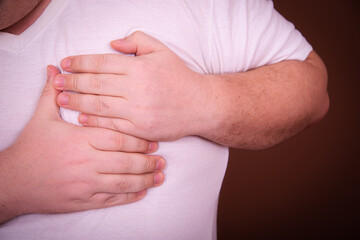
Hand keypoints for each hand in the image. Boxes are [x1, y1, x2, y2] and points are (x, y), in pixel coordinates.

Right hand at [0, 66, 164, 223]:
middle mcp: (87, 163)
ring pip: (123, 183)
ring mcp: (86, 184)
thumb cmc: (31, 148)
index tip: (152, 142)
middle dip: (147, 162)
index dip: (138, 141)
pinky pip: (112, 200)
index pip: (118, 139)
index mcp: (81, 140)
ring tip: (159, 176)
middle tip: (162, 160)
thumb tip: (53, 68)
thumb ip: (52, 94)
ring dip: (145, 180)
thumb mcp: (41, 118)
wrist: (14, 181)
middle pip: (126, 162)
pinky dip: (129, 197)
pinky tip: (142, 192)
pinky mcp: (83, 201)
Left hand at [54, 31, 208, 140]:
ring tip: (60, 99)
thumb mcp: (161, 51)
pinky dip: (94, 122)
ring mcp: (138, 111)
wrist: (200, 106)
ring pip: (99, 106)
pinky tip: (80, 118)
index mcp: (140, 68)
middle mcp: (137, 89)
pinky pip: (112, 125)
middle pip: (96, 84)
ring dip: (77, 102)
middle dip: (72, 82)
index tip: (66, 63)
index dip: (80, 62)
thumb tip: (112, 44)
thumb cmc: (179, 77)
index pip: (102, 63)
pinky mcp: (141, 129)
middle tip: (56, 82)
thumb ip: (136, 41)